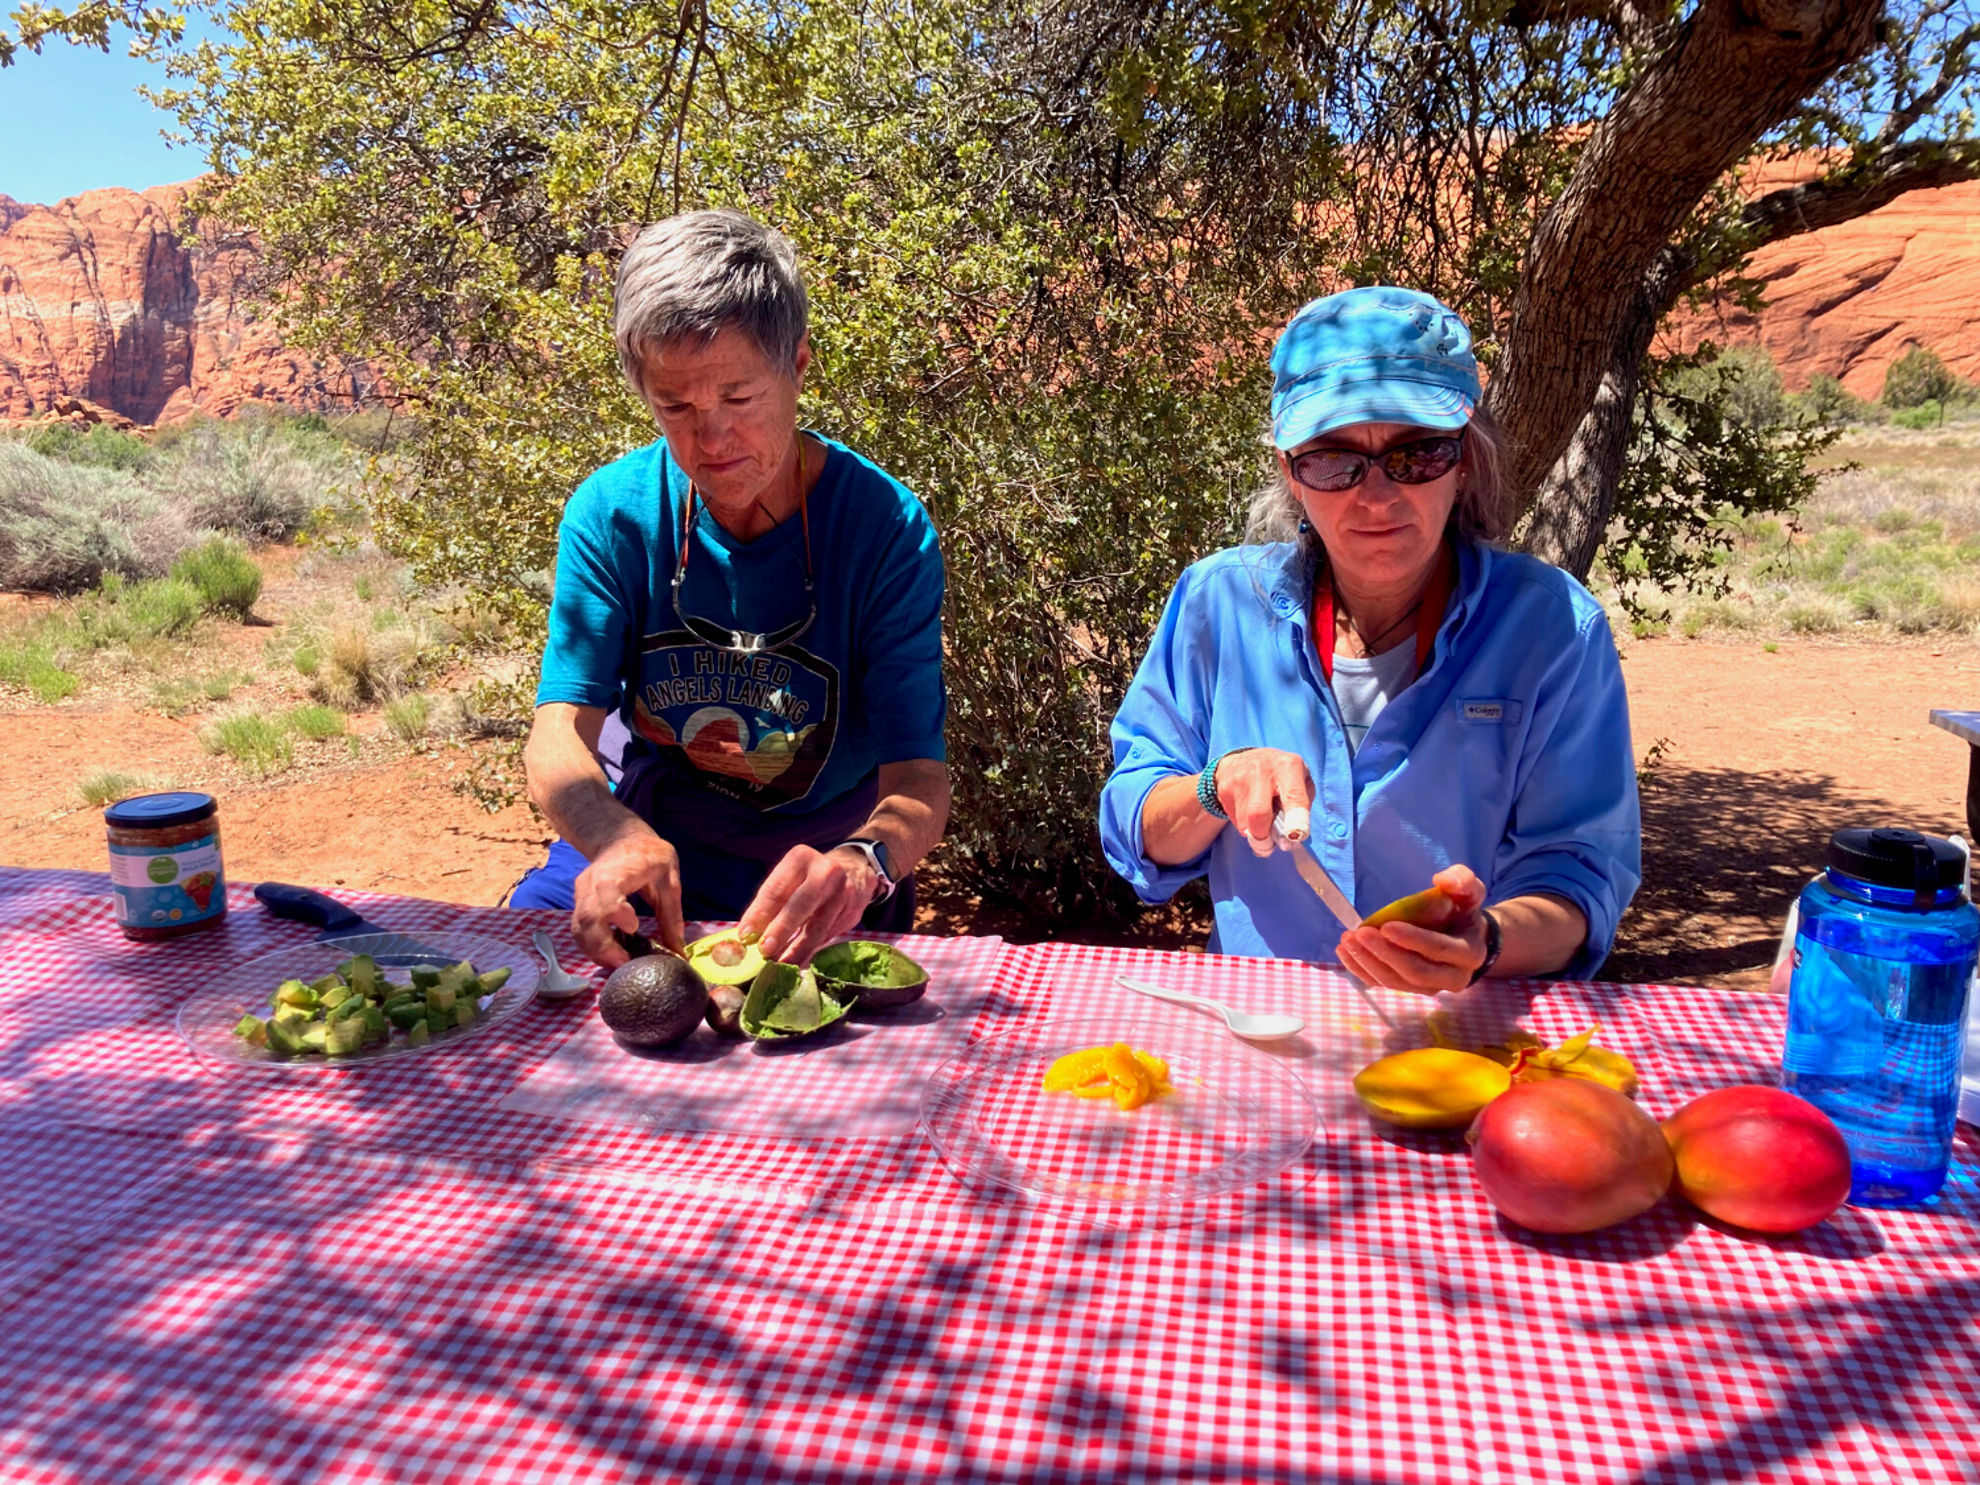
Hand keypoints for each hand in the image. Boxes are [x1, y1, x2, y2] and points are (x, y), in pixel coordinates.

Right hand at [571, 830, 684, 967]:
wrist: (622, 838)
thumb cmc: (649, 855)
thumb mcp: (669, 878)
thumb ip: (672, 914)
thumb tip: (678, 952)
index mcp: (615, 872)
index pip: (606, 892)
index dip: (614, 912)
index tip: (633, 928)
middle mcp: (591, 884)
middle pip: (587, 919)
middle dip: (603, 947)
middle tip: (625, 964)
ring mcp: (581, 895)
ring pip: (578, 929)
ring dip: (595, 952)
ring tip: (619, 964)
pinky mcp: (579, 905)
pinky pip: (579, 930)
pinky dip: (592, 947)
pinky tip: (611, 955)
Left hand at [737, 844, 876, 965]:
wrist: (854, 869)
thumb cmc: (809, 878)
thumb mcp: (790, 879)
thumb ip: (770, 904)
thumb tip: (749, 935)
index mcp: (800, 858)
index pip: (776, 888)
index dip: (759, 913)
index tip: (745, 935)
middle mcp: (825, 871)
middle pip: (801, 904)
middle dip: (782, 929)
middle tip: (765, 951)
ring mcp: (844, 891)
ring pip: (818, 926)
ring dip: (798, 948)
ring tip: (782, 964)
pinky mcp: (854, 911)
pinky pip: (830, 934)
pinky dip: (812, 950)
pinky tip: (799, 961)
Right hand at [1213, 748, 1314, 857]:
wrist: (1242, 759)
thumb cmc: (1280, 775)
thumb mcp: (1300, 780)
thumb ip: (1302, 805)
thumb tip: (1293, 835)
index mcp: (1288, 767)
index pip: (1294, 797)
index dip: (1295, 820)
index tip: (1294, 836)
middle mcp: (1263, 771)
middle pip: (1259, 813)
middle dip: (1264, 836)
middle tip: (1268, 846)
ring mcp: (1240, 779)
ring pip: (1244, 822)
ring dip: (1254, 833)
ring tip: (1261, 827)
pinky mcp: (1224, 789)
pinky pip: (1234, 819)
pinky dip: (1243, 825)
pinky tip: (1248, 815)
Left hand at [1336, 864, 1488, 993]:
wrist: (1466, 937)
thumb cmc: (1464, 911)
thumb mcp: (1470, 890)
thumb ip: (1462, 880)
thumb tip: (1441, 879)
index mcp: (1469, 953)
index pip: (1440, 950)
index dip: (1413, 940)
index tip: (1385, 926)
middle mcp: (1453, 978)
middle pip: (1416, 973)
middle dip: (1385, 954)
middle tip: (1360, 933)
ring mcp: (1431, 988)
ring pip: (1397, 982)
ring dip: (1369, 963)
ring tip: (1347, 941)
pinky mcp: (1412, 989)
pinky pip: (1385, 985)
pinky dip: (1363, 970)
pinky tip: (1345, 953)